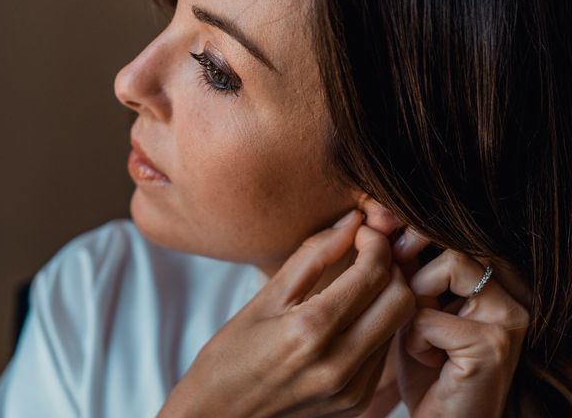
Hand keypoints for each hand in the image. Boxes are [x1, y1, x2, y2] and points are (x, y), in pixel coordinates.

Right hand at [158, 210, 415, 417]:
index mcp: (311, 330)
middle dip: (391, 267)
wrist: (219, 417)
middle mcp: (339, 364)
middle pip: (401, 300)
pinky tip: (352, 315)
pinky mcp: (357, 403)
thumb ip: (311, 256)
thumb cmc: (230, 356)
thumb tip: (349, 223)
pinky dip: (376, 324)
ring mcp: (352, 390)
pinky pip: (383, 351)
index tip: (361, 233)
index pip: (373, 275)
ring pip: (398, 325)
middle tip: (367, 253)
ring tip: (360, 281)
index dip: (376, 244)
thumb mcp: (264, 298)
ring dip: (387, 294)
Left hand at [392, 229, 530, 416]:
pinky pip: (429, 317)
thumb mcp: (416, 308)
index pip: (457, 233)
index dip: (416, 229)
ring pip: (449, 267)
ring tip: (417, 330)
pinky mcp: (492, 345)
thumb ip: (407, 269)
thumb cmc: (428, 366)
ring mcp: (508, 319)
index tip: (385, 238)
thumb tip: (376, 224)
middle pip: (455, 242)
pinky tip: (427, 360)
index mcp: (500, 282)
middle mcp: (514, 294)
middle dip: (413, 256)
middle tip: (395, 278)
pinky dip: (414, 338)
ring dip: (416, 296)